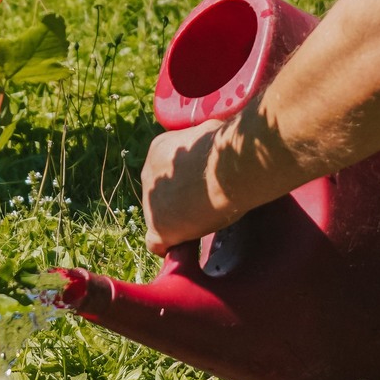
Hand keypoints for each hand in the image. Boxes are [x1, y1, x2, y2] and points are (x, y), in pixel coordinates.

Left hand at [140, 118, 236, 255]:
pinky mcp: (159, 227)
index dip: (182, 182)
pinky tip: (185, 244)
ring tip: (205, 219)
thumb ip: (201, 146)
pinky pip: (156, 243)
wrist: (230, 168)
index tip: (199, 186)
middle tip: (206, 203)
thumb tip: (213, 147)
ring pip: (160, 218)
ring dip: (178, 221)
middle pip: (160, 195)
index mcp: (159, 150)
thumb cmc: (228, 149)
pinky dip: (170, 245)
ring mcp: (151, 203)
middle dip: (179, 200)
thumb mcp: (210, 134)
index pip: (166, 172)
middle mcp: (149, 176)